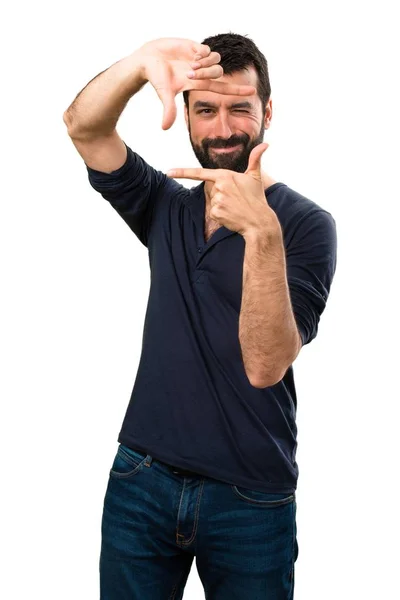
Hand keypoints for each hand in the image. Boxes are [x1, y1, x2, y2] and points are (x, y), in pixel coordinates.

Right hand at [137, 37, 256, 129]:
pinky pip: (207, 49)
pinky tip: (191, 53)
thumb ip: (168, 110)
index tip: (253, 92)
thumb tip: (165, 128)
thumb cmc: (155, 78)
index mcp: (197, 84)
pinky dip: (202, 52)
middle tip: (190, 72)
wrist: (147, 60)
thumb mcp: (164, 94)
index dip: (237, 90)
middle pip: (218, 73)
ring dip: (205, 63)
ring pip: (216, 60)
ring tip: (190, 64)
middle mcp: (201, 72)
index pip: (222, 89)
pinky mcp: (194, 46)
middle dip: (207, 72)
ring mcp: (199, 59)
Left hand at [167, 143, 279, 237]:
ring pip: (212, 202)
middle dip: (221, 195)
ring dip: (222, 205)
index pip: (199, 173)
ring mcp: (216, 200)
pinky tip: (231, 215)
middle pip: (211, 190)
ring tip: (235, 207)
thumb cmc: (257, 198)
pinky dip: (221, 215)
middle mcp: (218, 187)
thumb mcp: (255, 177)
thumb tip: (266, 145)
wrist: (259, 221)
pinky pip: (213, 213)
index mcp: (224, 175)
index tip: (168, 172)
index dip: (181, 172)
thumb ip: (256, 159)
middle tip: (236, 199)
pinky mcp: (216, 213)